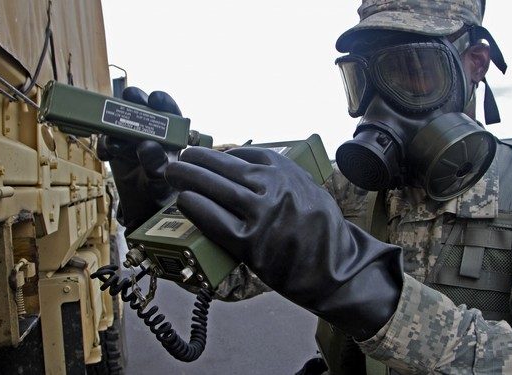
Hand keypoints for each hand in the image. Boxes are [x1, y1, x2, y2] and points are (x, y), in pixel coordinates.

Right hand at [97, 87, 179, 233]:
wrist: (142, 205)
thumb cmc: (161, 189)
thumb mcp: (161, 180)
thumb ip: (157, 164)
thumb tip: (147, 145)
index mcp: (171, 136)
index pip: (170, 112)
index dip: (163, 102)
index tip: (155, 99)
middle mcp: (151, 132)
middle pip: (142, 107)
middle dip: (135, 100)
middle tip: (129, 98)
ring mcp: (132, 138)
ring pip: (121, 120)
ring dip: (116, 127)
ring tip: (117, 146)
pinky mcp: (115, 148)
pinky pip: (106, 140)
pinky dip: (104, 145)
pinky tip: (107, 157)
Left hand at [165, 147, 403, 338]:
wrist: (337, 268)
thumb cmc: (322, 230)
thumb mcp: (308, 188)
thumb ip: (279, 177)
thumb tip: (241, 167)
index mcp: (287, 171)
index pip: (243, 154)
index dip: (218, 154)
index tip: (206, 156)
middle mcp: (273, 186)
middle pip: (223, 167)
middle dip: (195, 161)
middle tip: (179, 160)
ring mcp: (261, 214)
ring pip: (214, 188)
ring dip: (187, 178)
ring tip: (173, 174)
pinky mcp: (251, 242)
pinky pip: (214, 219)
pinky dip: (196, 207)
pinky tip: (184, 201)